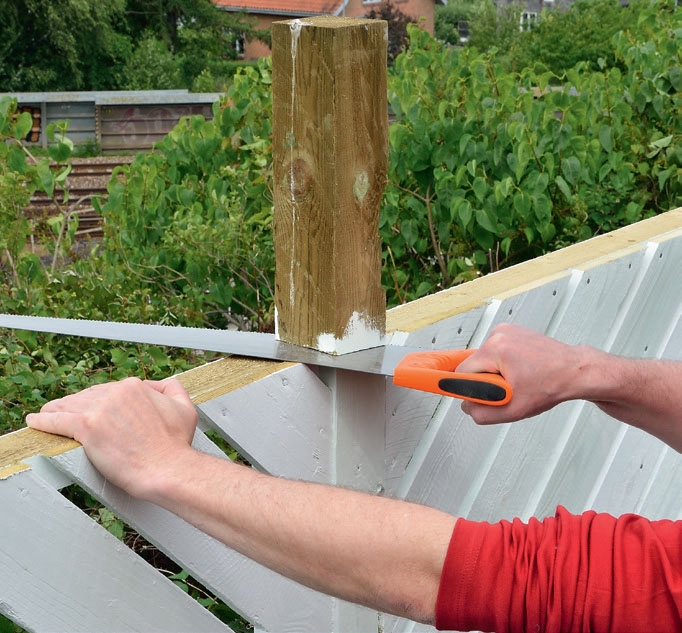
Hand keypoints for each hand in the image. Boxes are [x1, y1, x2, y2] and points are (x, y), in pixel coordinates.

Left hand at [26, 377, 197, 498]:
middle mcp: (116, 393)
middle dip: (77, 406)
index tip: (95, 412)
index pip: (108, 390)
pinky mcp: (86, 427)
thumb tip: (158, 384)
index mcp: (135, 387)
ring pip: (69, 406)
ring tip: (47, 416)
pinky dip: (43, 420)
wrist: (167, 468)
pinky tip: (35, 421)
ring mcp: (100, 409)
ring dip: (57, 411)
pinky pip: (56, 420)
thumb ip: (172, 389)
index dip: (100, 402)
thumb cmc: (176, 445)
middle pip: (87, 396)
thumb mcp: (185, 408)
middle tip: (68, 415)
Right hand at [457, 324, 587, 424]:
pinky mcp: (513, 331)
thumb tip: (467, 407)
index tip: (480, 392)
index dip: (471, 388)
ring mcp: (506, 330)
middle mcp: (499, 334)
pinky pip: (496, 351)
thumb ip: (481, 412)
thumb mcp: (513, 410)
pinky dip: (503, 363)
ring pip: (485, 358)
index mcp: (495, 348)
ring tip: (517, 379)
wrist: (575, 372)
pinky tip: (520, 370)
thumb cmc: (552, 384)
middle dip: (486, 380)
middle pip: (474, 364)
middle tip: (508, 389)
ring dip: (495, 372)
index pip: (462, 371)